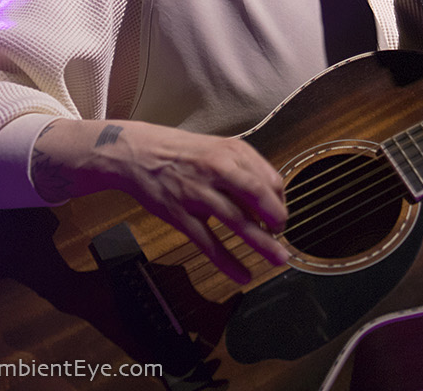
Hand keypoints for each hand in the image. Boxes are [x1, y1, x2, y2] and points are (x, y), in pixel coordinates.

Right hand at [32, 119, 287, 282]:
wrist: (137, 153)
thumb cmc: (184, 152)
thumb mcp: (218, 148)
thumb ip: (246, 167)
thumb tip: (274, 194)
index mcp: (230, 152)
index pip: (268, 178)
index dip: (280, 199)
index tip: (281, 213)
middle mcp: (216, 170)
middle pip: (255, 196)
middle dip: (276, 218)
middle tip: (284, 234)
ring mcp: (197, 194)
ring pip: (236, 221)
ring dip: (261, 243)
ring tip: (279, 259)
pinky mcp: (180, 215)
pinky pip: (208, 243)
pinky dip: (227, 261)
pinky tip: (243, 275)